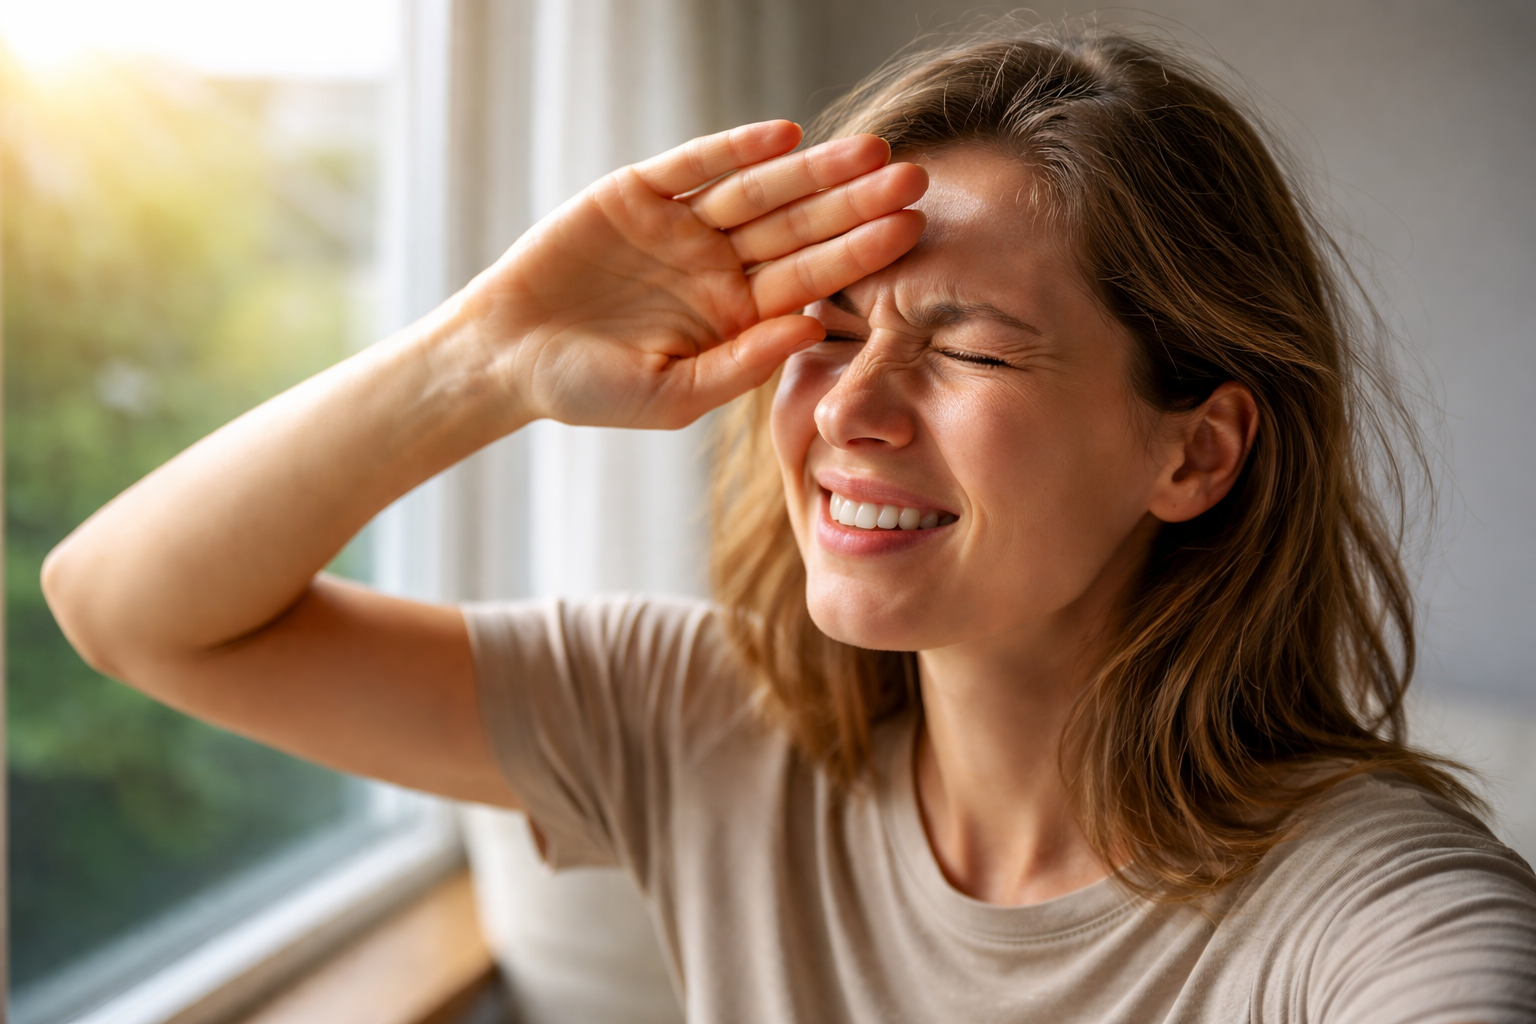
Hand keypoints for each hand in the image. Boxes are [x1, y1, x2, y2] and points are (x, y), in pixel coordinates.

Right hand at [463, 120, 927, 428]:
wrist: (505, 360)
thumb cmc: (588, 392)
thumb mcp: (672, 395)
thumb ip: (742, 363)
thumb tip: (811, 326)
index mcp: (736, 314)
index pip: (811, 279)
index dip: (860, 253)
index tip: (913, 233)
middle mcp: (718, 265)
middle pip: (799, 227)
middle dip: (855, 202)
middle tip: (915, 177)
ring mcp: (680, 227)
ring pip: (759, 191)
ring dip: (812, 171)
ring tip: (868, 151)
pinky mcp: (637, 194)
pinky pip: (694, 166)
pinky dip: (734, 149)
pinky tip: (783, 137)